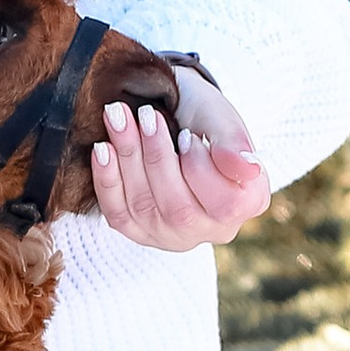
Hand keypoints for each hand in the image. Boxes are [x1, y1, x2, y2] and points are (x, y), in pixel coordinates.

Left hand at [89, 66, 271, 252]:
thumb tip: (246, 170)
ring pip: (146, 208)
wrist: (173, 114)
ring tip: (118, 118)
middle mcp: (214, 229)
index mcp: (248, 202)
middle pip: (179, 209)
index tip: (185, 135)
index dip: (200, 169)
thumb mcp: (222, 118)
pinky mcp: (140, 233)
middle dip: (155, 157)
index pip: (226, 204)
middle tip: (145, 115)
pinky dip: (107, 180)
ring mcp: (175, 236)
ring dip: (127, 159)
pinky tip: (102, 149)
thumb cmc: (202, 116)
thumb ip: (234, 144)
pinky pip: (119, 215)